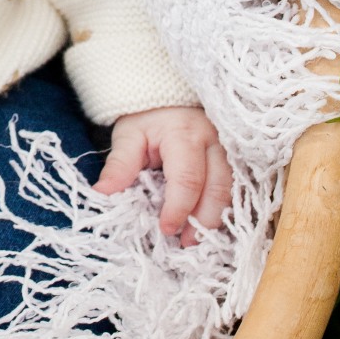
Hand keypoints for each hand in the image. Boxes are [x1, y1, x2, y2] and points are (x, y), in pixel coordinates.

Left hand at [93, 105, 232, 244]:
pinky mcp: (235, 154)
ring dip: (216, 217)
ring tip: (196, 238)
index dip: (178, 208)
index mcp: (184, 135)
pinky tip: (210, 222)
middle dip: (203, 220)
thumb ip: (120, 164)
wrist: (168, 95)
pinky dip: (224, 207)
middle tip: (186, 243)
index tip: (166, 229)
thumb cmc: (147, 118)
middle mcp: (214, 140)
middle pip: (217, 187)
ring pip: (232, 188)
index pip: (187, 178)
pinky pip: (237, 185)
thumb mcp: (128, 135)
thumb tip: (103, 192)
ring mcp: (229, 147)